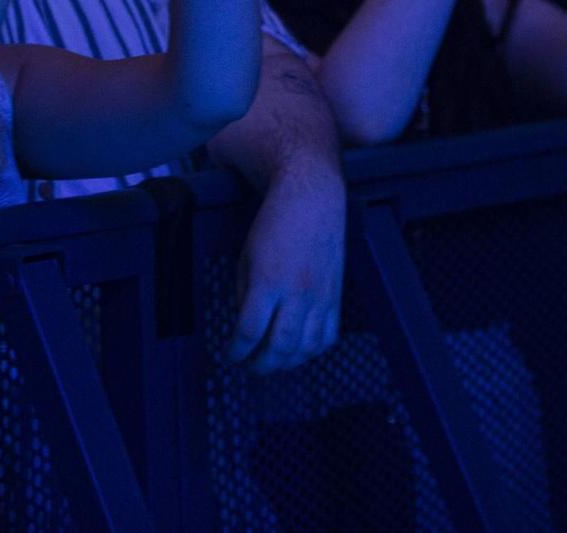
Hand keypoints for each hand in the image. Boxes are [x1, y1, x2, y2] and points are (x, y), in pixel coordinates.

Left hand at [227, 165, 345, 373]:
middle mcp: (296, 293)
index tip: (230, 355)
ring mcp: (320, 297)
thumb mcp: (246, 257)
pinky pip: (328, 336)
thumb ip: (244, 295)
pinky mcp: (335, 296)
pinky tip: (300, 350)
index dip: (237, 350)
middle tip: (250, 366)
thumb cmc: (273, 224)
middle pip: (280, 347)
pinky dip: (313, 351)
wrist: (312, 199)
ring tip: (273, 361)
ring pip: (306, 348)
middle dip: (261, 365)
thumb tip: (247, 328)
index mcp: (267, 282)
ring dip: (287, 363)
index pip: (250, 332)